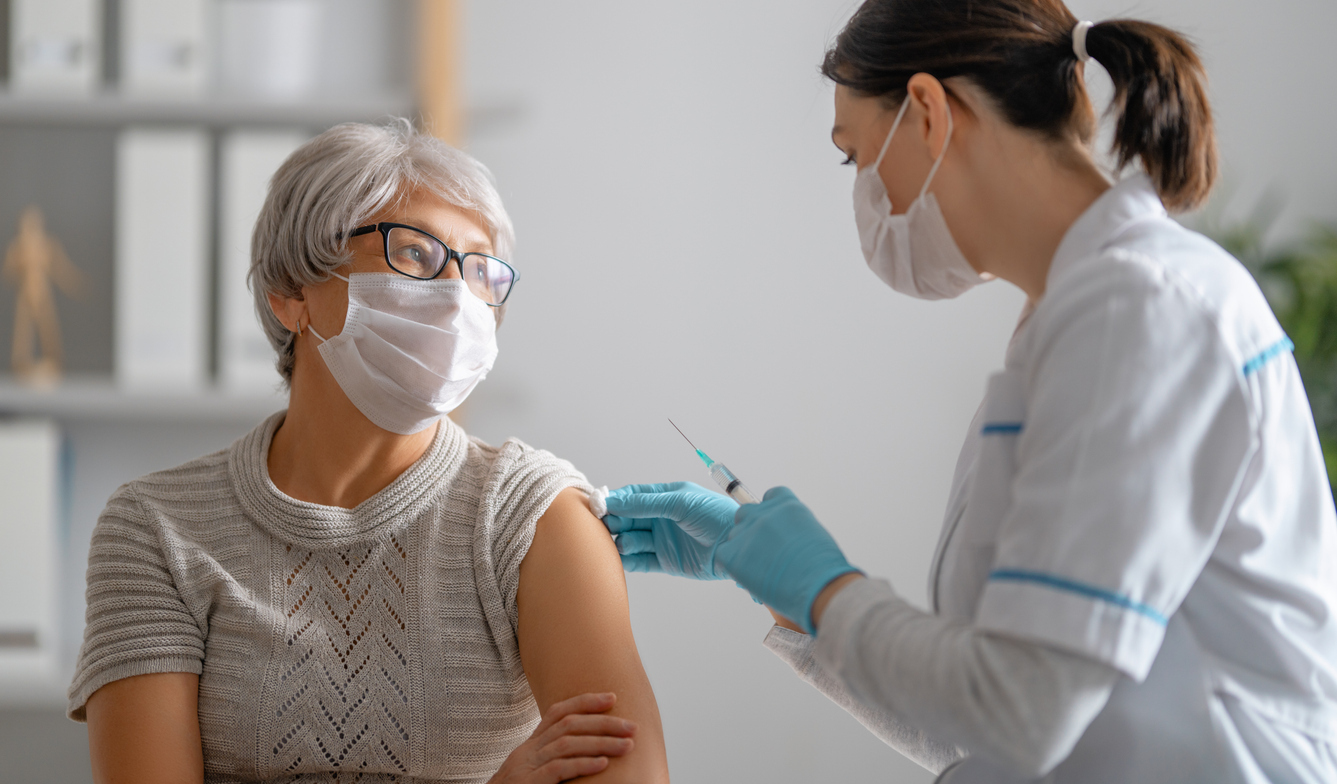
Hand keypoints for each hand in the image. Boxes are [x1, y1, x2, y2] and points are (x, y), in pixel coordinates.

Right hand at [489, 692, 636, 783]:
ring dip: (601, 742)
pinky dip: (583, 764)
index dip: (585, 701)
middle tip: (632, 727)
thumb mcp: (533, 773)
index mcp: (530, 746)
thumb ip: (553, 761)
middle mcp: (527, 751)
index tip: (612, 698)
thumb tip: (589, 754)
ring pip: (567, 744)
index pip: (557, 712)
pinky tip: (603, 764)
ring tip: (627, 746)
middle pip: (568, 724)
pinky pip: (559, 769)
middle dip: (603, 722)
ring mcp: (525, 767)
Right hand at [602, 482, 736, 578]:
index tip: (599, 504)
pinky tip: (622, 558)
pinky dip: (629, 560)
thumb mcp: (678, 502)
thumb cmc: (714, 516)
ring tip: (622, 542)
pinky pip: (641, 561)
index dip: (616, 500)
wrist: (737, 545)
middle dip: (615, 521)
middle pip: (629, 518)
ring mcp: (663, 540)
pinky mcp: (666, 562)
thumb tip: (614, 502)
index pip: (633, 495)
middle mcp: (662, 518)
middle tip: (604, 525)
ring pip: (632, 539)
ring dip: (622, 541)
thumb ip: (645, 503)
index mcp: (666, 497)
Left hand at [716, 487, 858, 633]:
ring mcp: (746, 532)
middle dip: (752, 528)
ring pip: (735, 535)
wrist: (817, 585)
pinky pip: (724, 554)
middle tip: (763, 551)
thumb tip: (787, 539)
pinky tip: (749, 577)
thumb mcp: (815, 536)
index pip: (772, 496)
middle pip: (747, 512)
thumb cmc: (824, 567)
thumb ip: (796, 530)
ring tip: (760, 570)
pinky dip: (733, 564)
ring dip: (743, 549)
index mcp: (786, 505)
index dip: (771, 512)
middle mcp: (763, 513)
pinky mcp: (732, 554)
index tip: (775, 526)